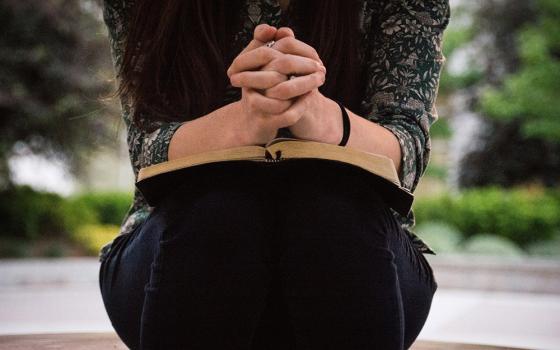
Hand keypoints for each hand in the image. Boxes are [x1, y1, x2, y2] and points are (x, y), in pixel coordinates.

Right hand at [226, 24, 311, 144]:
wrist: (251, 125)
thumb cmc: (262, 92)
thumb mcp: (265, 68)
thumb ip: (275, 48)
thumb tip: (286, 31)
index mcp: (248, 67)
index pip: (271, 50)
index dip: (298, 50)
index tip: (315, 56)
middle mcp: (248, 84)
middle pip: (280, 66)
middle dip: (305, 66)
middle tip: (322, 69)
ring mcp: (255, 104)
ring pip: (283, 91)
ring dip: (305, 86)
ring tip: (318, 83)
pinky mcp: (263, 122)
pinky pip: (286, 114)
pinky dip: (301, 107)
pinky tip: (310, 99)